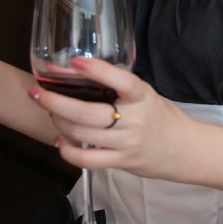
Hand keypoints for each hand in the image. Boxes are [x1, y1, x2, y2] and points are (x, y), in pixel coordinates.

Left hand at [29, 57, 199, 182]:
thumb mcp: (147, 95)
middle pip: (89, 113)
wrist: (185, 150)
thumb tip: (80, 72)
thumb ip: (120, 88)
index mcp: (143, 97)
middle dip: (56, 102)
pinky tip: (59, 141)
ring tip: (49, 111)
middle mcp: (135, 120)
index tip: (75, 60)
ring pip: (83, 135)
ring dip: (58, 122)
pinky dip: (68, 151)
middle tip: (37, 92)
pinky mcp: (121, 163)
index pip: (123, 81)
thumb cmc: (162, 117)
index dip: (99, 70)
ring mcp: (127, 144)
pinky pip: (88, 160)